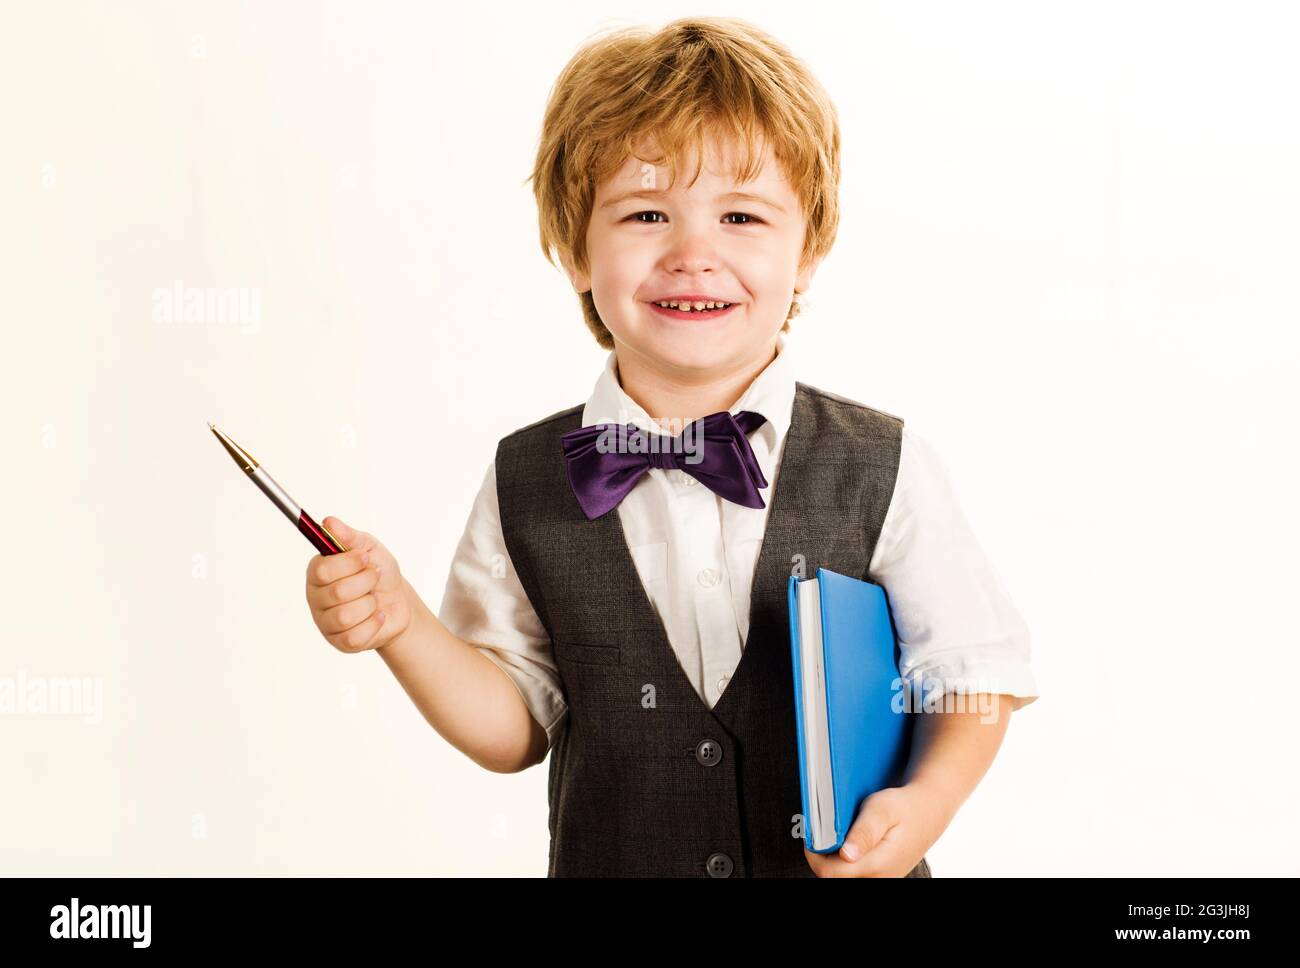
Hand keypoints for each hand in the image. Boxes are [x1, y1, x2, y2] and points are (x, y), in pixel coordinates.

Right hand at [304, 516, 412, 653]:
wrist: (398, 600)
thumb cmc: (379, 573)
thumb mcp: (369, 548)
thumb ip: (349, 537)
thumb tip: (329, 522)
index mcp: (317, 572)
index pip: (322, 570)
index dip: (350, 564)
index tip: (366, 558)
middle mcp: (316, 597)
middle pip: (337, 593)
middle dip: (365, 583)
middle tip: (374, 578)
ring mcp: (325, 622)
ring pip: (346, 616)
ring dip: (370, 604)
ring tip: (373, 599)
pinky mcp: (340, 642)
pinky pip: (355, 636)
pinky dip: (374, 624)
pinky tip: (377, 616)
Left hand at [804, 783, 951, 876]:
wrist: (929, 813)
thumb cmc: (904, 807)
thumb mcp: (882, 810)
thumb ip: (863, 833)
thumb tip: (846, 854)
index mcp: (877, 865)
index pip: (830, 873)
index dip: (814, 854)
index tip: (811, 833)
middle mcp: (880, 878)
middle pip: (834, 877)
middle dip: (822, 856)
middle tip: (821, 830)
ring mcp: (881, 880)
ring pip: (843, 876)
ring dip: (833, 858)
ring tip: (835, 833)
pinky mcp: (881, 876)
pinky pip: (854, 873)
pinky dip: (845, 860)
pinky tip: (847, 842)